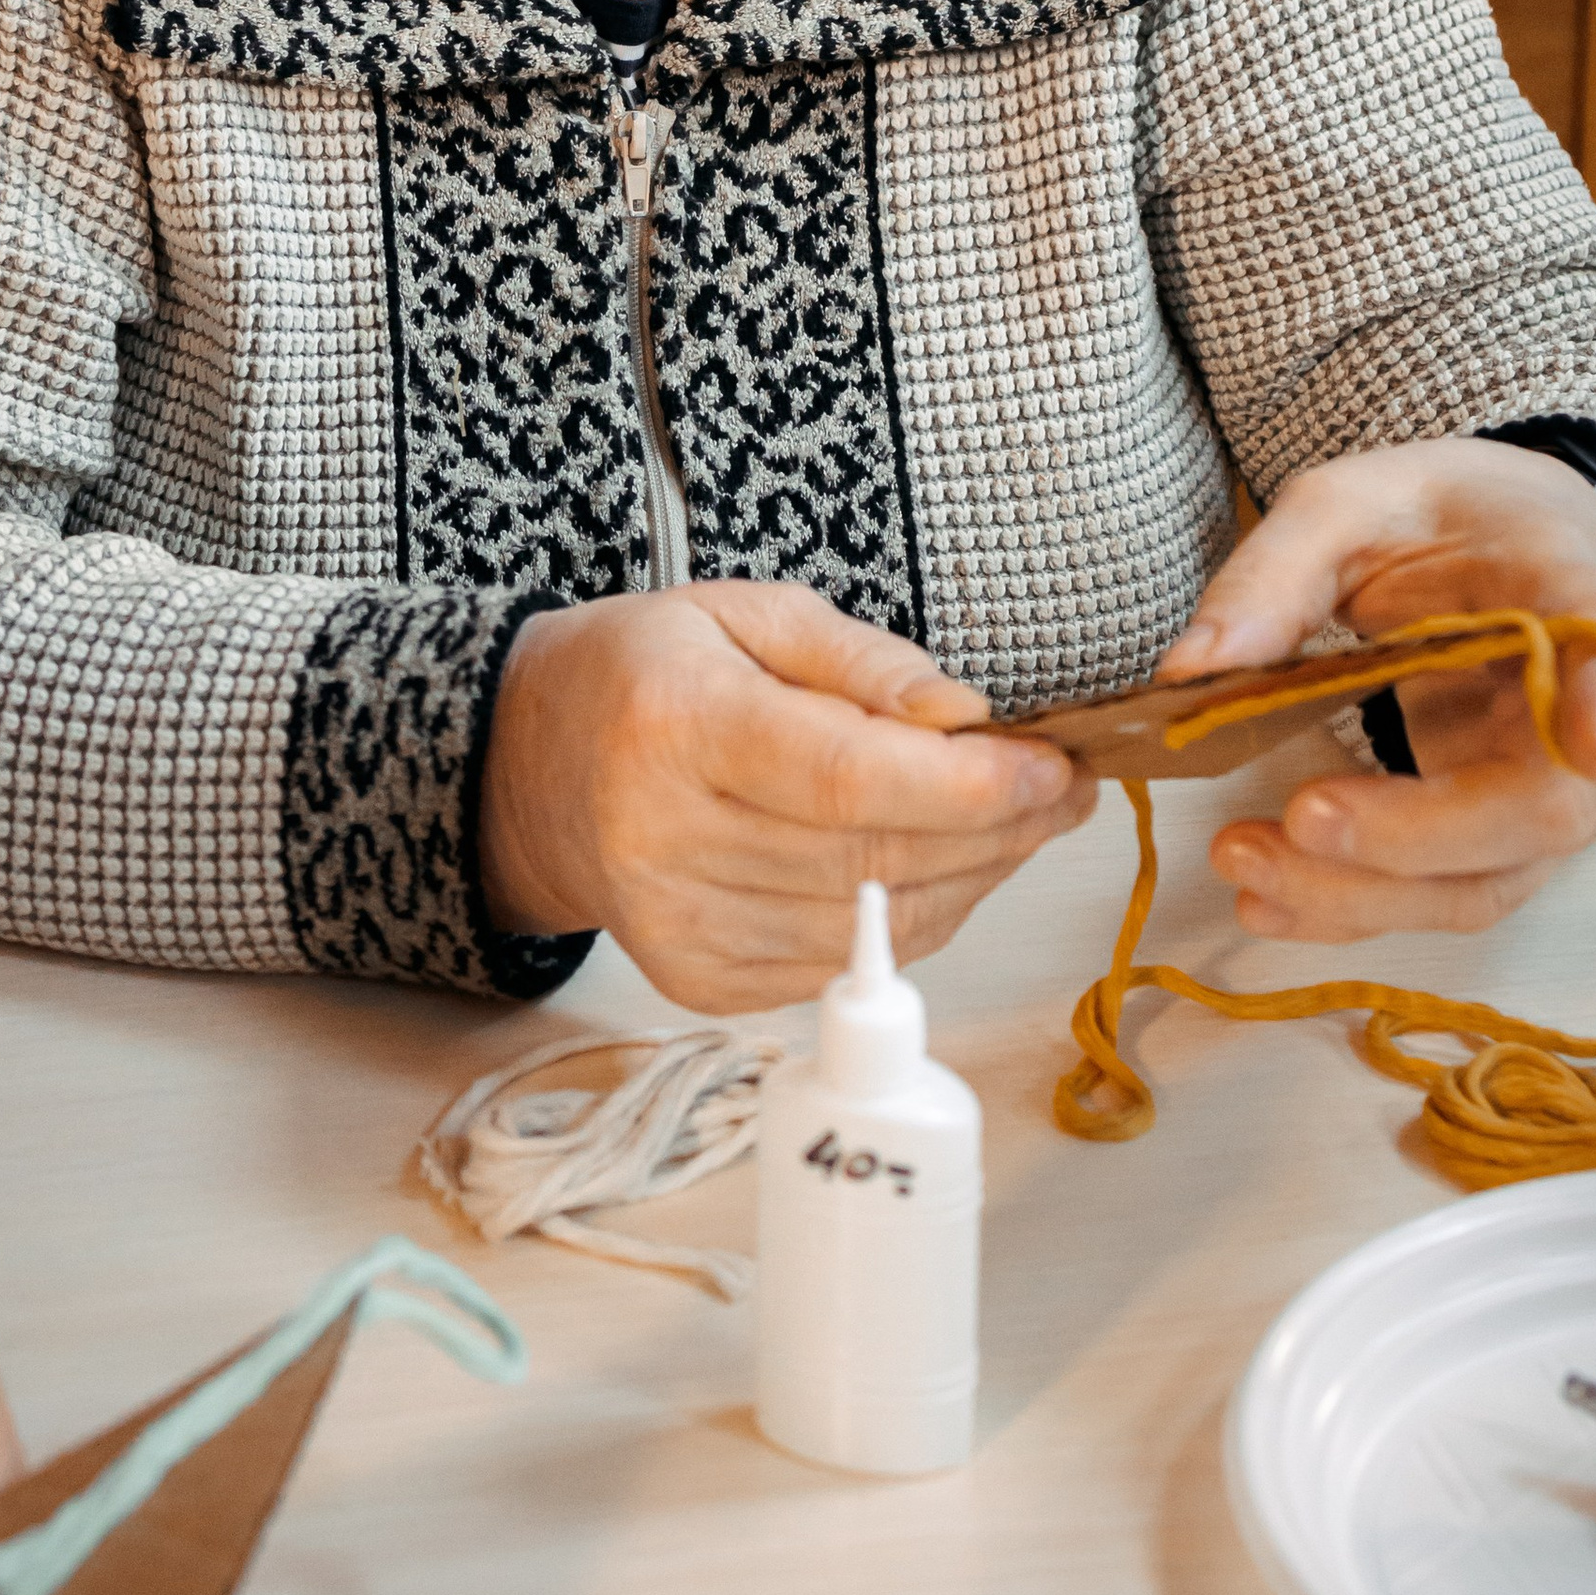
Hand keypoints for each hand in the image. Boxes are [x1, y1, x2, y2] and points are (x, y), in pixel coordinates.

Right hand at [480, 579, 1087, 1008]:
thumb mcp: (746, 613)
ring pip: (874, 927)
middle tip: (1060, 789)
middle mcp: (665, 839)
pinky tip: (940, 865)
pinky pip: (842, 963)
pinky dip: (916, 919)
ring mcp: (677, 925)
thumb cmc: (648, 675)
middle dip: (997, 830)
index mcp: (675, 726)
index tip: (1049, 768)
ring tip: (1013, 822)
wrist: (535, 769)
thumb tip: (965, 720)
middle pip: (873, 859)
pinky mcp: (697, 981)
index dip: (965, 787)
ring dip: (971, 879)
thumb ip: (863, 661)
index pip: (843, 778)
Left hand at [1157, 436, 1595, 943]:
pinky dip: (1350, 909)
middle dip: (1414, 834)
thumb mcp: (1356, 503)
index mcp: (1575, 598)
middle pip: (1537, 810)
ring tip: (1241, 857)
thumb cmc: (1450, 522)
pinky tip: (1264, 900)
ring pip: (1481, 881)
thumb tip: (1190, 668)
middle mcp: (1588, 719)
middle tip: (1299, 816)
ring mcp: (1550, 794)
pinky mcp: (1497, 840)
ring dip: (1361, 893)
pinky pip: (1437, 895)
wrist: (1519, 553)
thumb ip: (1278, 572)